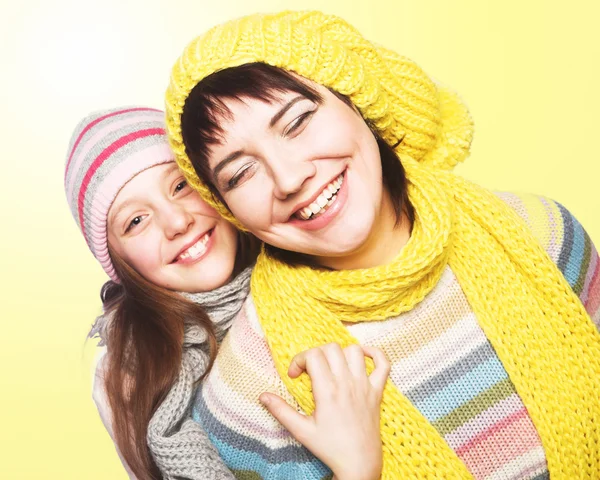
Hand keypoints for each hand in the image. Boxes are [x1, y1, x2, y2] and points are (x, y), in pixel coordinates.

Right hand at [259, 343, 389, 479]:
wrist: (359, 463)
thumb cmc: (330, 448)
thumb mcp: (301, 430)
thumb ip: (281, 411)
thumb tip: (263, 396)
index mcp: (327, 391)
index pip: (313, 355)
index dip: (299, 359)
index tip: (295, 375)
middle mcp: (347, 383)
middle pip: (332, 348)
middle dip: (317, 354)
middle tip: (312, 370)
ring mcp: (364, 386)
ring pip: (354, 351)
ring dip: (340, 353)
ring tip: (332, 366)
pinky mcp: (377, 391)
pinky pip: (384, 363)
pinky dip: (375, 354)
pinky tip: (362, 357)